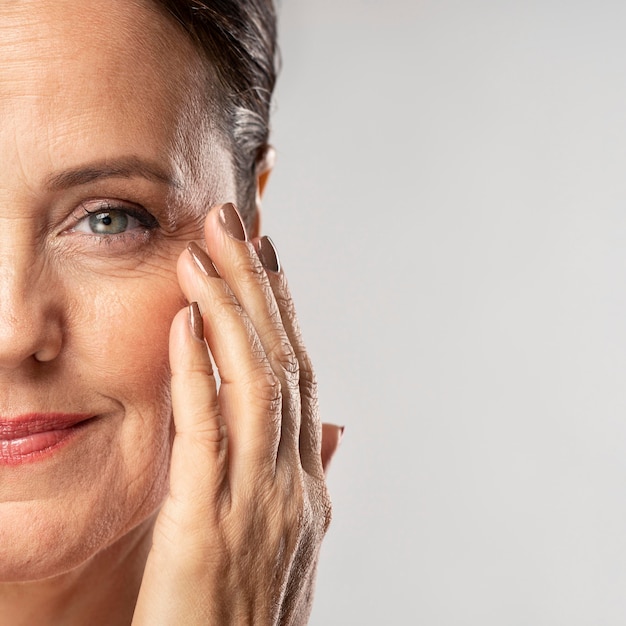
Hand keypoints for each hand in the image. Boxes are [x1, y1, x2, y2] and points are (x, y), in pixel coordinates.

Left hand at [132, 203, 341, 624]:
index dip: (282, 310)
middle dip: (257, 286)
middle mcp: (293, 482)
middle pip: (279, 362)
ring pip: (253, 384)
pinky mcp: (209, 527)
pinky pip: (207, 435)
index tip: (265, 254)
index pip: (297, 375)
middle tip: (235, 220)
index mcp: (305, 482)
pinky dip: (199, 373)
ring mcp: (258, 503)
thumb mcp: (288, 538)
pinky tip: (186, 321)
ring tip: (207, 248)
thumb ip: (309, 473)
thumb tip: (333, 425)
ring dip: (231, 310)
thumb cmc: (246, 611)